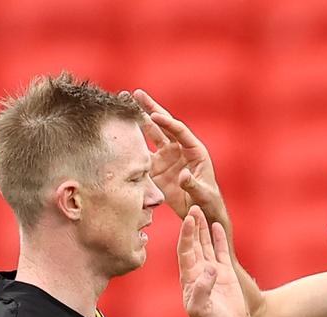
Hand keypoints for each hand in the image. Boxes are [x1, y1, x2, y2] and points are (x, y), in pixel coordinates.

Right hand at [134, 89, 227, 225]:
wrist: (199, 211)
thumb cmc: (208, 201)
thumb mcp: (203, 193)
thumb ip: (193, 184)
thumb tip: (184, 176)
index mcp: (195, 151)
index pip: (179, 131)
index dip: (167, 122)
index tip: (154, 115)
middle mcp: (179, 149)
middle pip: (163, 125)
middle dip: (151, 109)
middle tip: (137, 93)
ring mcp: (166, 157)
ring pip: (151, 134)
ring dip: (139, 120)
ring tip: (125, 104)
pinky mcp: (156, 167)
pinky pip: (141, 153)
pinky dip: (131, 143)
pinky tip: (119, 131)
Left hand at [180, 206, 245, 316]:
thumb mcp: (201, 311)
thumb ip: (202, 290)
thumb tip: (210, 269)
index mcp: (189, 278)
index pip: (185, 251)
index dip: (186, 235)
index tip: (188, 219)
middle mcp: (198, 271)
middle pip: (193, 243)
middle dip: (192, 225)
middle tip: (192, 206)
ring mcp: (212, 272)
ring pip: (205, 244)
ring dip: (202, 228)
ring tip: (200, 210)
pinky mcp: (225, 275)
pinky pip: (221, 252)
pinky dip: (218, 238)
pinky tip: (217, 226)